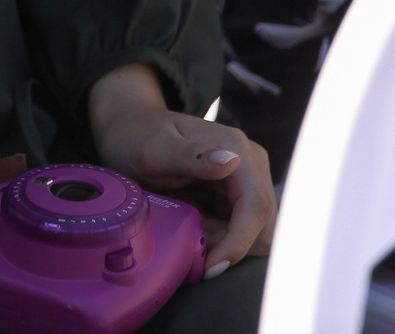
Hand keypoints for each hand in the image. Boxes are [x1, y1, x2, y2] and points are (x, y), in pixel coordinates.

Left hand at [88, 62, 275, 275]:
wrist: (131, 128)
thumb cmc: (138, 136)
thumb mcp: (154, 148)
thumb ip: (190, 156)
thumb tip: (232, 162)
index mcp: (237, 149)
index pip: (256, 206)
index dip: (239, 242)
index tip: (211, 266)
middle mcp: (250, 164)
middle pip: (263, 225)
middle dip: (231, 245)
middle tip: (192, 244)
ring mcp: (246, 181)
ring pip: (254, 233)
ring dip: (224, 243)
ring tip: (187, 231)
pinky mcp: (236, 196)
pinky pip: (239, 230)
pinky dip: (219, 239)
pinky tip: (193, 228)